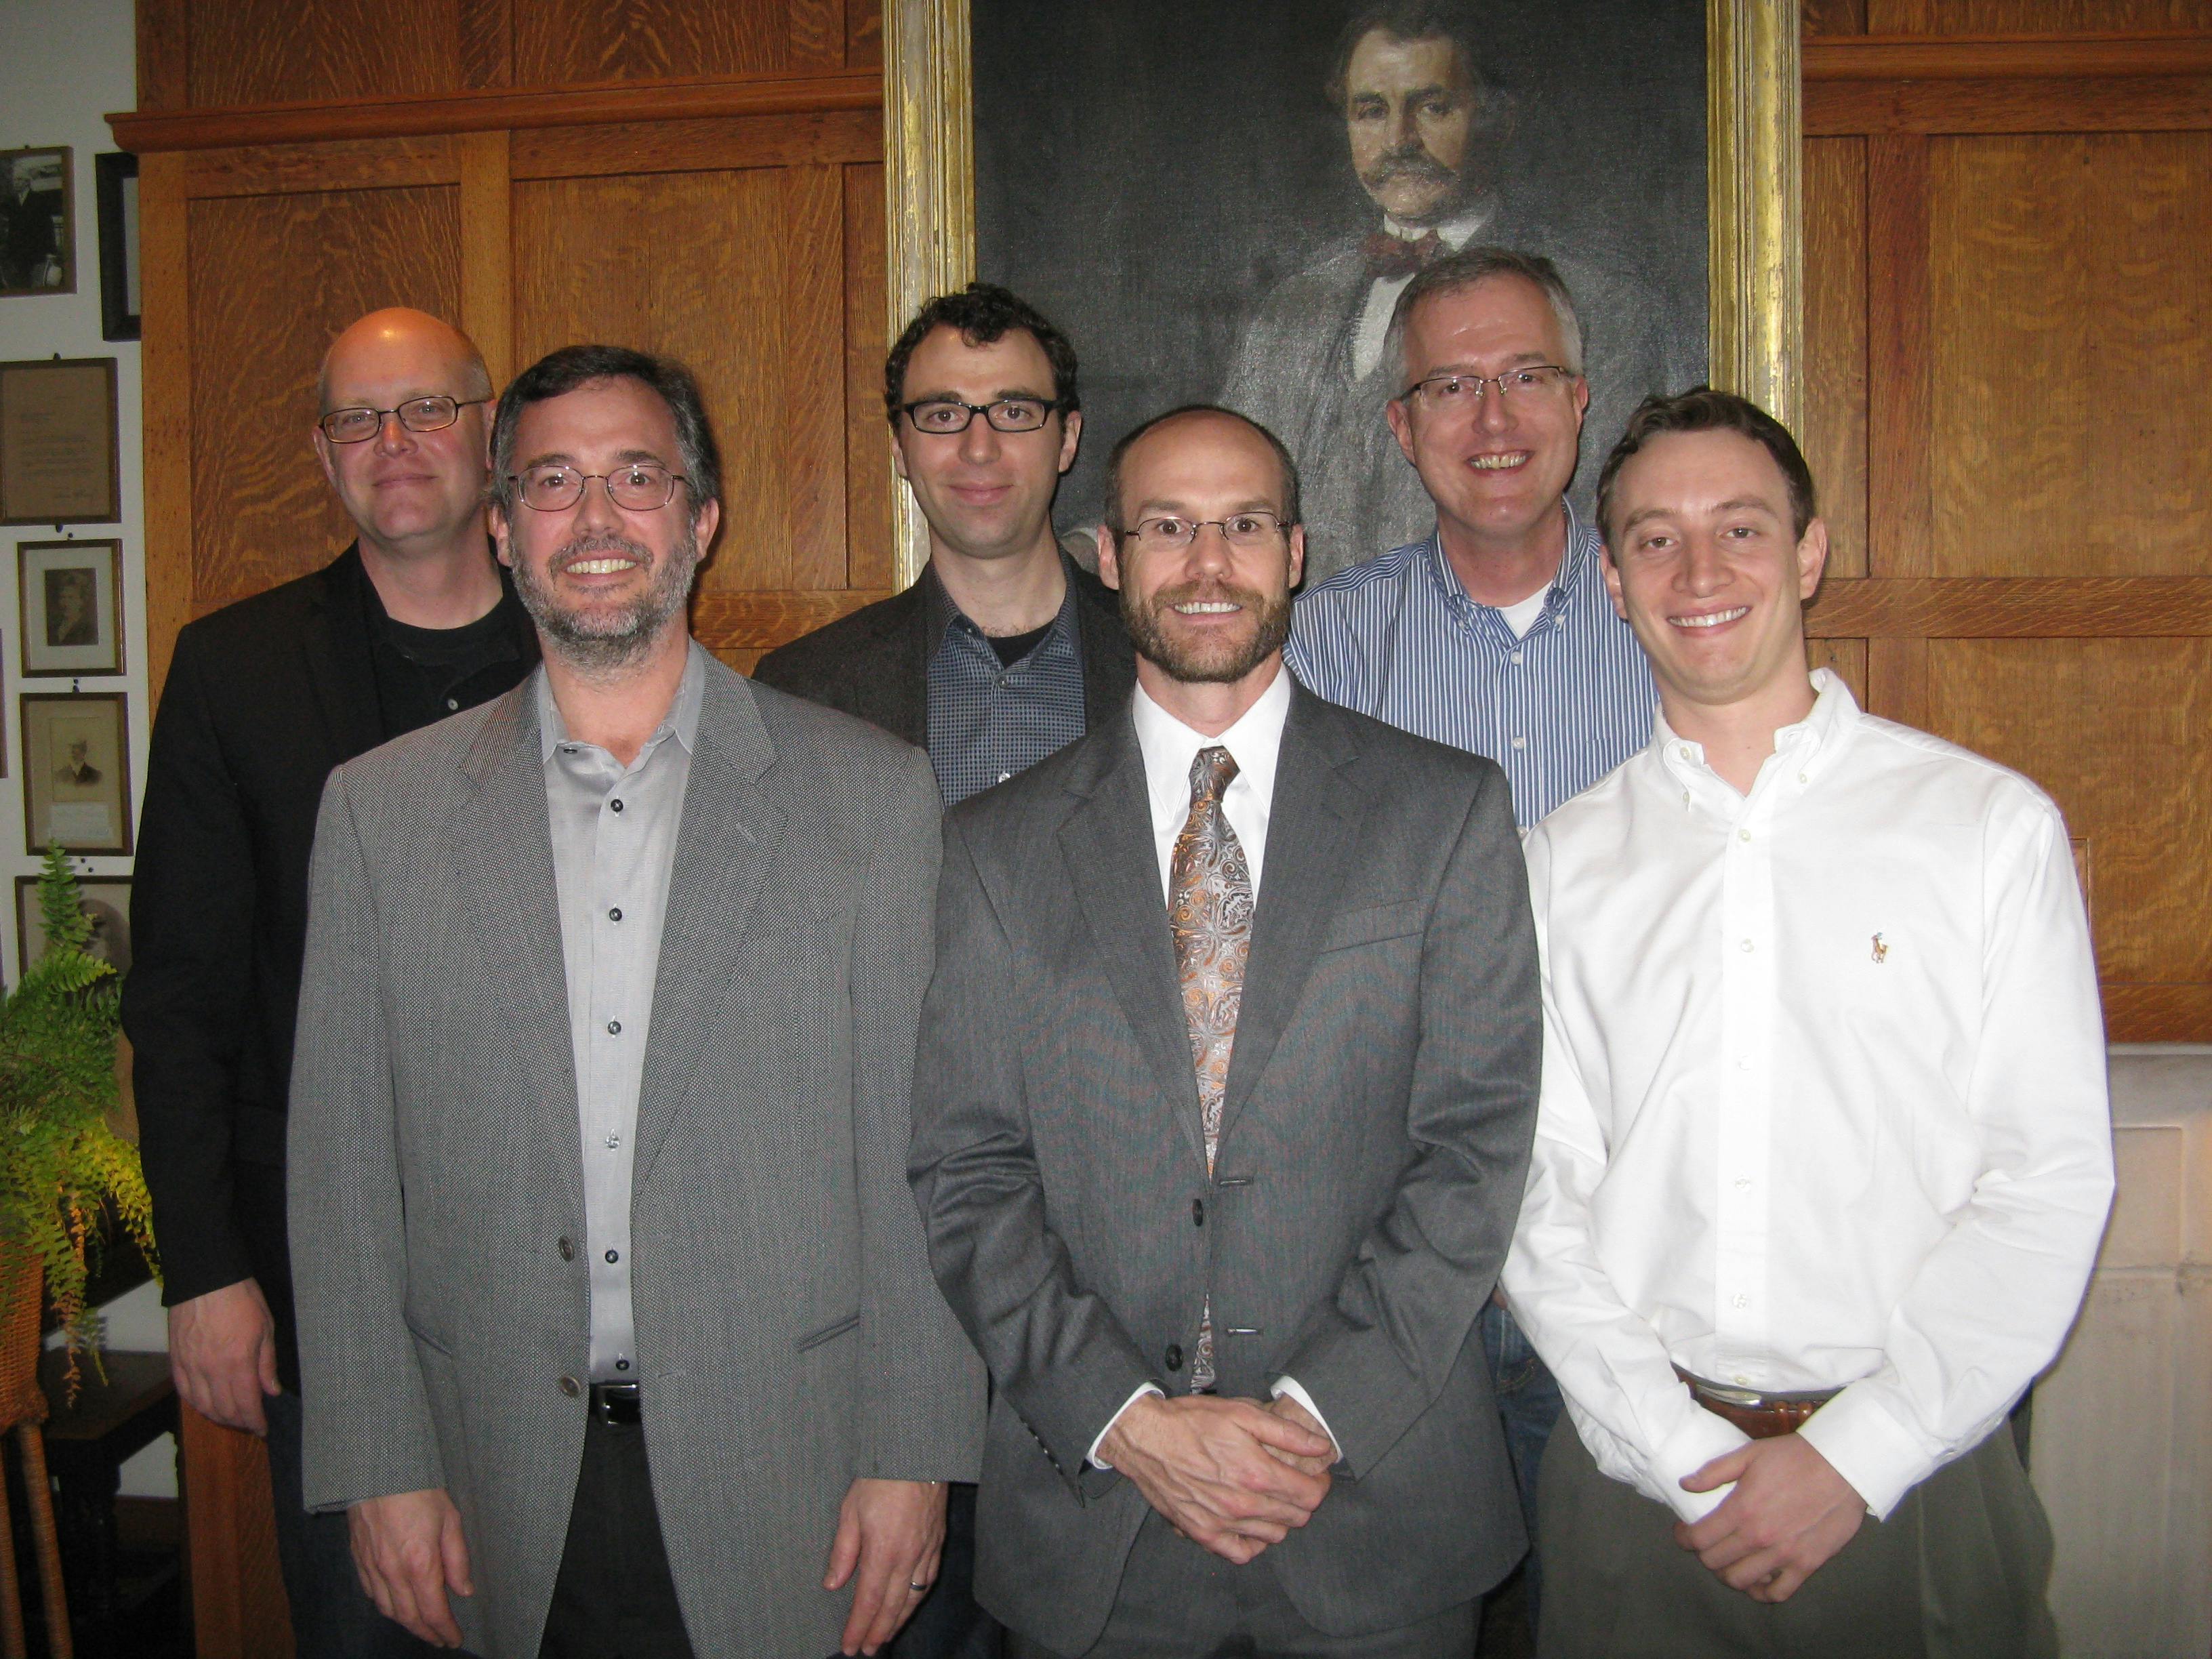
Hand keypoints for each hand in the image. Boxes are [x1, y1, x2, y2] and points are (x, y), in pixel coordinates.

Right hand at [168, 1279, 279, 1434]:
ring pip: (202, 1406)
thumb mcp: (266, 1327)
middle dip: (239, 1423)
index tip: (263, 1429)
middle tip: (250, 1423)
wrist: (205, 1277)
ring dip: (218, 1417)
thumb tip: (271, 1391)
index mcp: (238, 1362)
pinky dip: (197, 1405)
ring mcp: (190, 1366)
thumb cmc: (241, 1297)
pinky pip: (184, 1393)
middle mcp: (211, 1370)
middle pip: (224, 1411)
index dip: (255, 1422)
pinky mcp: (176, 1361)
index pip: (246, 1405)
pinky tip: (207, 1405)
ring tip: (232, 1417)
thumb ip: (267, 1364)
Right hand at [348, 1488, 473, 1646]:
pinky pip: (371, 1593)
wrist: (378, 1469)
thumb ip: (457, 1559)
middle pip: (409, 1616)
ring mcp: (372, 1567)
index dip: (444, 1629)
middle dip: (426, 1632)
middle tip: (440, 1638)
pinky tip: (395, 1605)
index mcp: (419, 1563)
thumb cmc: (418, 1489)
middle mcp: (392, 1572)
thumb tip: (463, 1591)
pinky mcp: (358, 1559)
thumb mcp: (450, 1519)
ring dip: (406, 1623)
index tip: (454, 1639)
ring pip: (388, 1609)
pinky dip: (385, 1606)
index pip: (433, 1610)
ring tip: (421, 1626)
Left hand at [823, 1478, 947, 1655]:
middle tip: (867, 1650)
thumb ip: (843, 1550)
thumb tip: (834, 1584)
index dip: (859, 1627)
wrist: (918, 1451)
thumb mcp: (850, 1510)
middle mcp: (909, 1556)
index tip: (850, 1645)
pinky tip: (911, 1602)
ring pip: (914, 1596)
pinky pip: (930, 1578)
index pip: (869, 1601)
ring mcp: (927, 1550)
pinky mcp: (938, 1540)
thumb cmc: (881, 1477)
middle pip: (894, 1606)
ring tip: (886, 1635)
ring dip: (899, 1620)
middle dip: (879, 1632)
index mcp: (884, 1551)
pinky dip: (919, 1597)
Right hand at [1097, 1393, 1332, 1564]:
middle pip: (1296, 1517)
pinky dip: (1253, 1543)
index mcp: (1256, 1472)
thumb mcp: (1242, 1413)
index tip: (1316, 1475)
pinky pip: (1241, 1553)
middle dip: (1302, 1499)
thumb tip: (1321, 1447)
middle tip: (1294, 1482)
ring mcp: (1222, 1523)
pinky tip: (1251, 1524)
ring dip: (1281, 1519)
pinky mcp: (1203, 1534)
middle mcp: (1243, 1504)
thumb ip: (1286, 1432)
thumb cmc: (1191, 1421)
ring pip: (1274, 1536)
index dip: (1320, 1484)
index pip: (1310, 1495)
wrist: (1146, 1439)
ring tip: (1272, 1499)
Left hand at [1674, 1435, 1866, 1601]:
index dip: (1684, 1538)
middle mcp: (1759, 1537)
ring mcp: (1783, 1555)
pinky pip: (1778, 1593)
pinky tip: (1757, 1581)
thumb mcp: (1749, 1453)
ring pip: (1741, 1581)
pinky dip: (1762, 1592)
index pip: (1699, 1538)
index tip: (1684, 1534)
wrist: (1842, 1467)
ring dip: (1728, 1574)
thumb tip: (1685, 1484)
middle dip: (1704, 1555)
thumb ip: (1714, 1471)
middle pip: (1715, 1562)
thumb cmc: (1794, 1457)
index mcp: (1741, 1509)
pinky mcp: (1807, 1565)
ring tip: (1729, 1562)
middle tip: (1707, 1545)